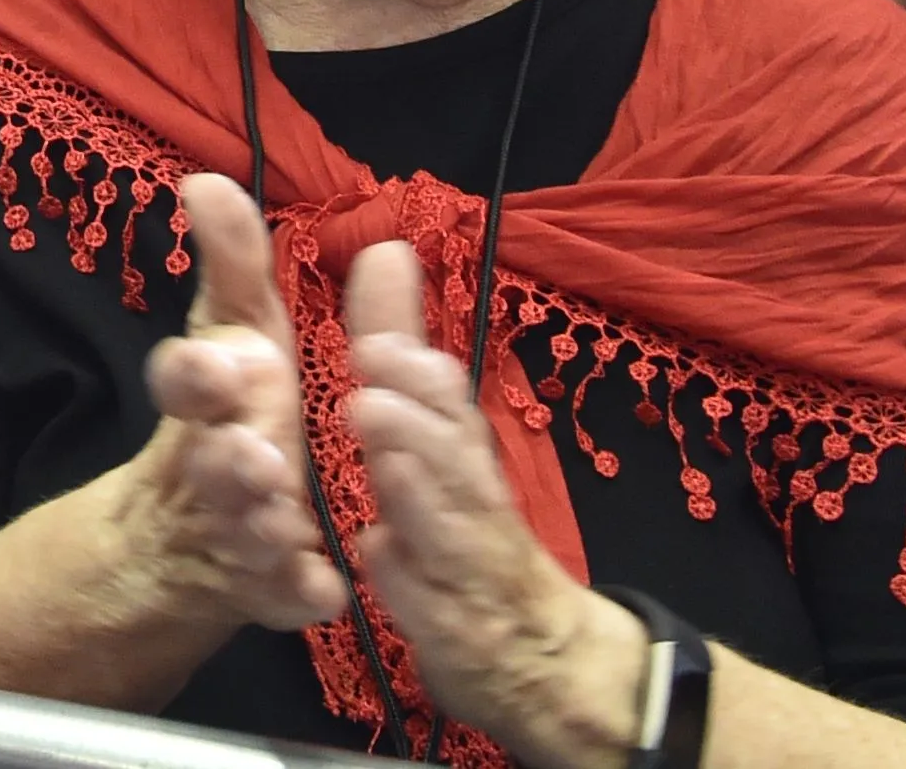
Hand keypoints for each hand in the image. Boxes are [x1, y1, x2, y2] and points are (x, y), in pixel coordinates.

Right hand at [86, 176, 345, 639]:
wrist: (181, 532)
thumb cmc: (231, 405)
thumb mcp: (238, 329)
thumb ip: (233, 263)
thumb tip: (206, 178)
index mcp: (206, 395)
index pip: (181, 379)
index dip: (196, 374)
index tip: (223, 365)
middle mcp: (209, 462)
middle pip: (208, 462)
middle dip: (231, 458)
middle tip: (259, 456)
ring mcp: (231, 531)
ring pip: (241, 532)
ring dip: (263, 524)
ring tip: (289, 518)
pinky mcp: (258, 588)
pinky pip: (276, 596)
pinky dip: (295, 593)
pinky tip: (324, 591)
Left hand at [336, 240, 650, 768]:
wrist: (539, 655)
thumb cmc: (470, 529)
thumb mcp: (435, 436)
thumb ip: (404, 350)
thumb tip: (385, 250)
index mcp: (463, 455)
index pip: (451, 405)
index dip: (417, 374)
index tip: (373, 344)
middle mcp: (475, 505)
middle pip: (458, 461)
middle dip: (417, 425)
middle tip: (365, 393)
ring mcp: (472, 571)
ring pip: (451, 530)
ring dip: (417, 492)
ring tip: (380, 455)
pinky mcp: (461, 633)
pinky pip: (438, 608)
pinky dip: (410, 583)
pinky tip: (377, 556)